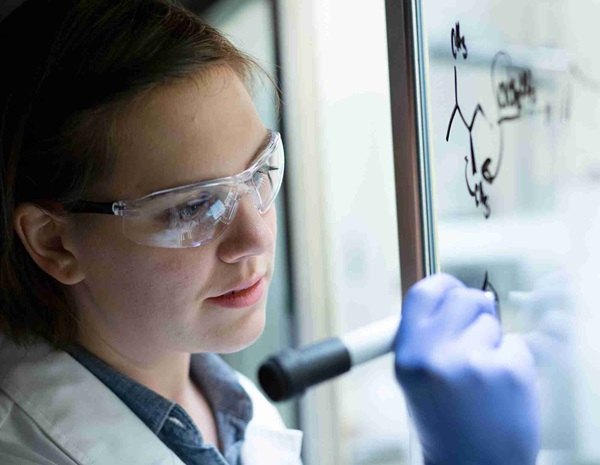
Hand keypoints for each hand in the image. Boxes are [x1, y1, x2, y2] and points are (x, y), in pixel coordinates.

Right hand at [394, 273, 539, 464]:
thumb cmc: (444, 420)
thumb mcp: (415, 377)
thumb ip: (426, 335)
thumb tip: (461, 295)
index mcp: (408, 355)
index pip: (424, 292)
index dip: (444, 286)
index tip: (454, 290)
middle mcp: (434, 356)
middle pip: (464, 298)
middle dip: (475, 311)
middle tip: (476, 335)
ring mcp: (472, 363)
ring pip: (492, 321)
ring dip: (493, 341)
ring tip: (484, 375)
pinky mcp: (508, 372)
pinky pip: (516, 345)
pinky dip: (514, 360)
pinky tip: (502, 387)